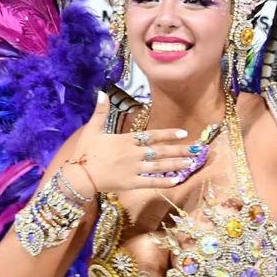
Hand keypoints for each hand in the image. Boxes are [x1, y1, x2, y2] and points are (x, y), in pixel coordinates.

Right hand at [67, 93, 198, 194]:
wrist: (79, 176)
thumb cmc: (84, 153)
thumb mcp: (92, 129)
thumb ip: (100, 112)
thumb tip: (101, 93)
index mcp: (126, 140)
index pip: (152, 136)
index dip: (168, 134)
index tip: (184, 133)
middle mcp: (134, 154)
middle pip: (161, 151)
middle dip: (180, 150)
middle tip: (197, 150)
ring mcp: (133, 169)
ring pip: (160, 167)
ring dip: (177, 165)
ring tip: (191, 163)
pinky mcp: (131, 183)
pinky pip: (151, 183)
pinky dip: (164, 183)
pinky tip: (177, 181)